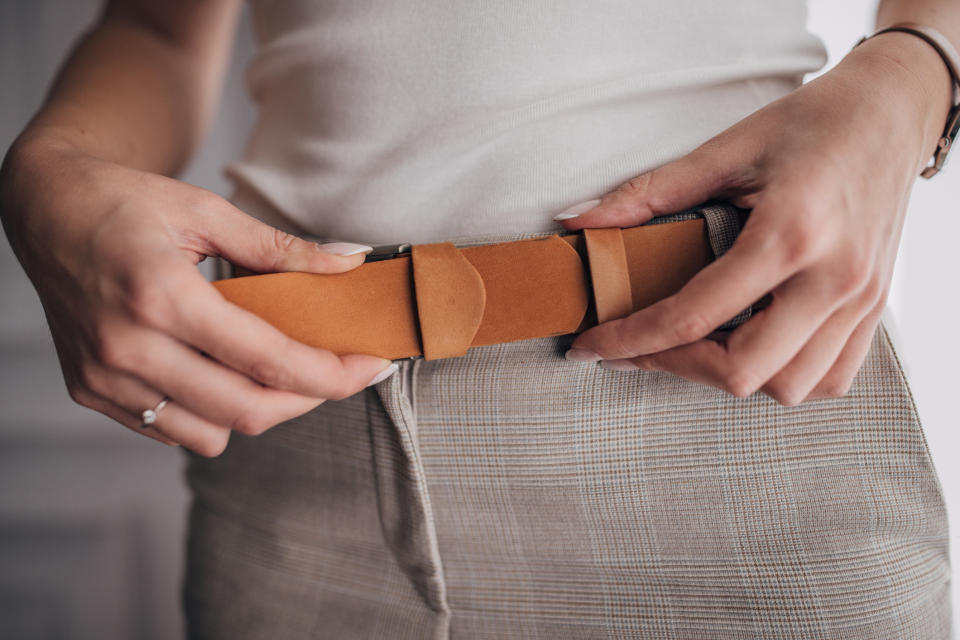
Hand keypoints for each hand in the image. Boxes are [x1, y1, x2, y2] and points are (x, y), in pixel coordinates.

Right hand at [0, 139, 393, 454]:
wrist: (43, 208)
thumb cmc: (126, 201)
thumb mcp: (207, 211)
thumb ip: (282, 247)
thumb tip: (351, 264)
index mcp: (161, 296)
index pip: (268, 360)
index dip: (332, 373)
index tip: (373, 366)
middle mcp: (128, 348)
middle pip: (247, 411)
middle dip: (309, 399)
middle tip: (340, 373)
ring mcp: (104, 378)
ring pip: (211, 435)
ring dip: (258, 410)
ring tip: (274, 370)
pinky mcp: (91, 391)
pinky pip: (172, 430)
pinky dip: (210, 414)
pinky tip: (220, 373)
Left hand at [558, 33, 953, 404]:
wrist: (893, 113)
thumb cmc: (814, 123)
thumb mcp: (727, 149)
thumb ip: (649, 192)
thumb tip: (581, 219)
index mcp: (790, 233)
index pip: (694, 315)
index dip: (631, 340)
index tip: (592, 347)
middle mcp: (832, 278)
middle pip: (744, 371)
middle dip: (677, 366)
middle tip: (641, 346)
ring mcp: (860, 300)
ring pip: (790, 386)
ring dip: (730, 376)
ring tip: (695, 345)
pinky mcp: (874, 308)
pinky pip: (831, 378)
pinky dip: (784, 377)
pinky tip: (753, 347)